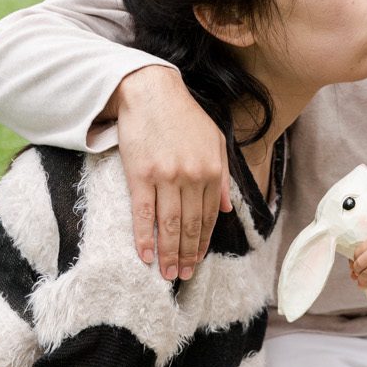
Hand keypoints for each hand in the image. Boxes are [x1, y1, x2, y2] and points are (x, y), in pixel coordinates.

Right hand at [111, 64, 231, 281]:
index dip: (204, 242)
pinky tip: (146, 255)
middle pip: (191, 226)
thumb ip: (223, 176)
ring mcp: (165, 178)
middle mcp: (192, 177)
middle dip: (189, 254)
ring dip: (170, 253)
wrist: (150, 91)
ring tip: (169, 273)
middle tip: (185, 275)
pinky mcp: (140, 176)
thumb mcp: (214, 141)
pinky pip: (143, 214)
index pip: (210, 216)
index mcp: (212, 170)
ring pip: (170, 225)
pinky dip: (145, 238)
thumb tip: (226, 210)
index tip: (199, 260)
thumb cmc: (183, 115)